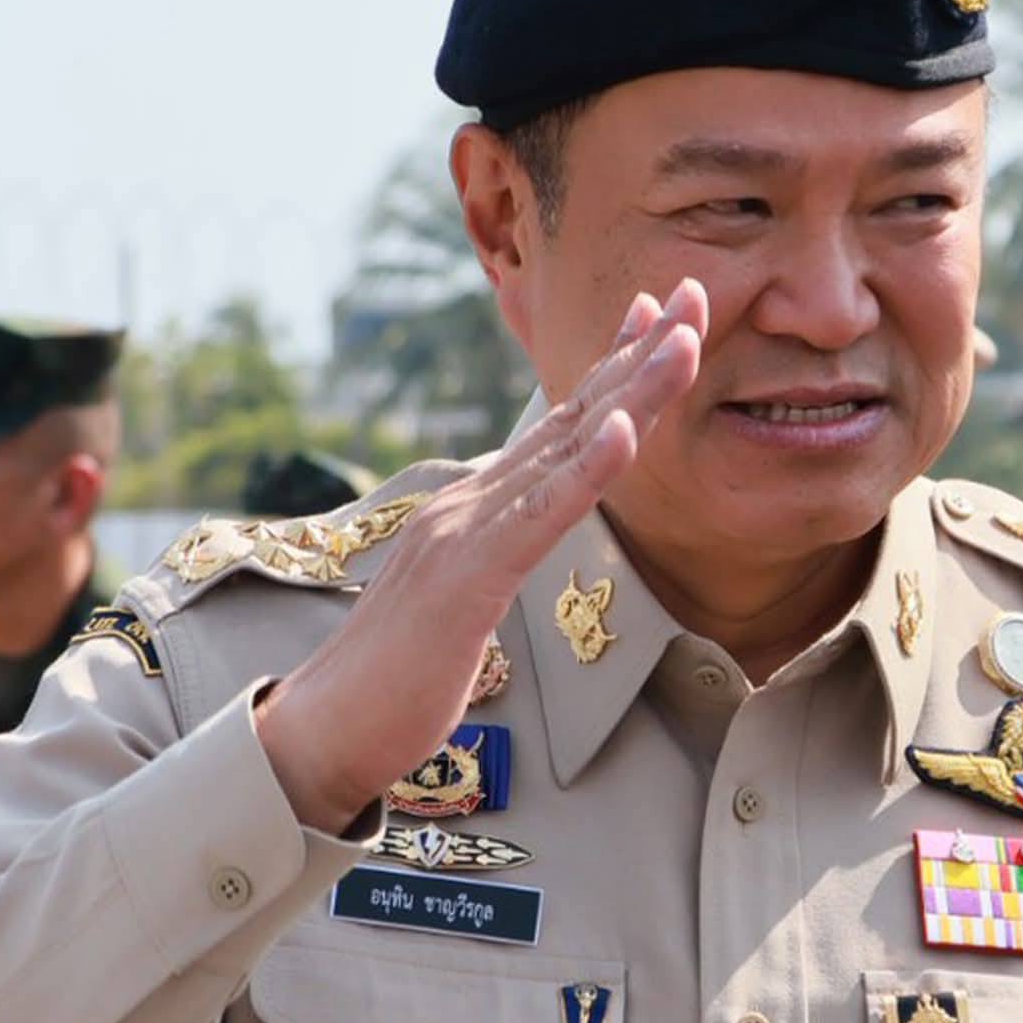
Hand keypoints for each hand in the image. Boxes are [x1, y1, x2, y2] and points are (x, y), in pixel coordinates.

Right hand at [258, 278, 707, 831]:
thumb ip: (497, 549)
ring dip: (631, 391)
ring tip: (684, 340)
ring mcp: (466, 530)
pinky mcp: (467, 577)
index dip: (614, 366)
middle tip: (698, 293)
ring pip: (566, 450)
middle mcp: (472, 499)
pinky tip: (626, 432)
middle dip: (641, 352)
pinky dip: (588, 472)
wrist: (325, 729)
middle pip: (574, 415)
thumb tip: (530, 522)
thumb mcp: (465, 596)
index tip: (664, 315)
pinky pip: (539, 516)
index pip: (560, 425)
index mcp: (477, 505)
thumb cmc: (399, 675)